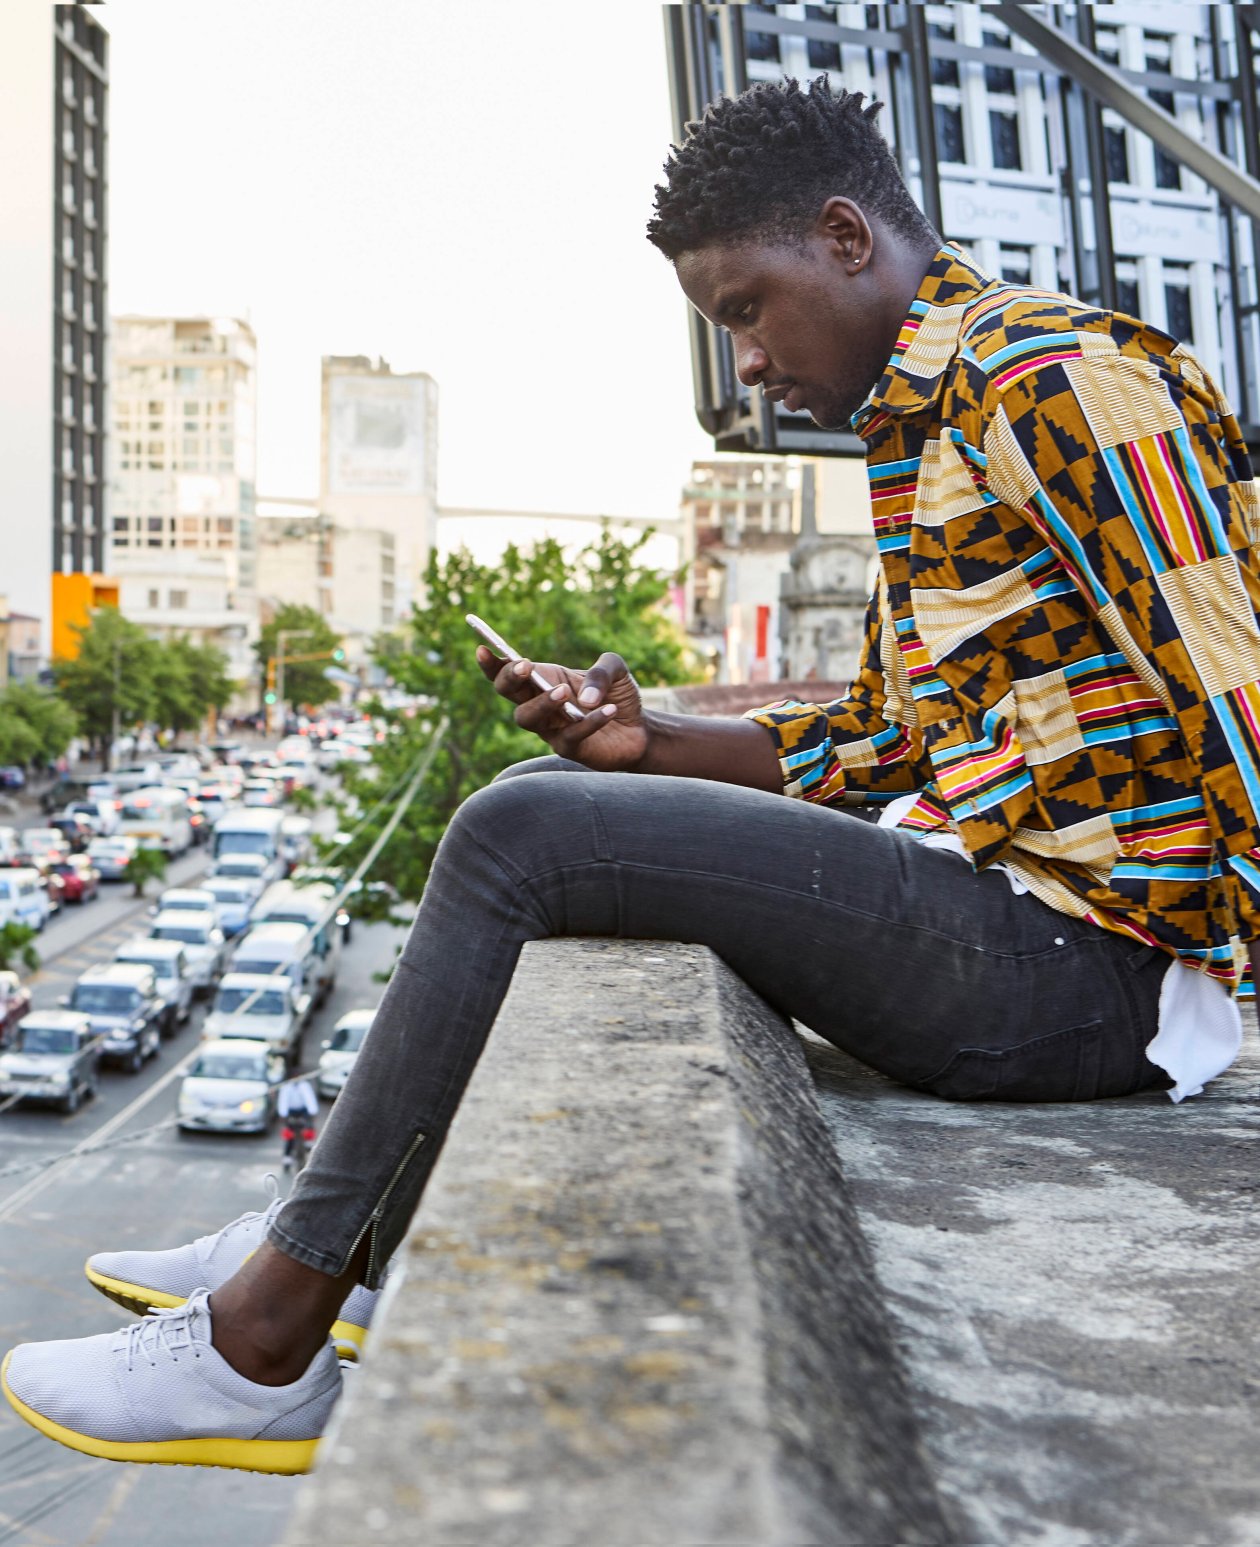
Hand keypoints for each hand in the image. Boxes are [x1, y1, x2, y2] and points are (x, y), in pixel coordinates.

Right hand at [476, 646, 648, 771]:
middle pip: (508, 693)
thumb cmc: (619, 697)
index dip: (492, 662)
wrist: (641, 730)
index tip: (482, 649)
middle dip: (509, 678)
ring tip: (563, 692)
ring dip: (541, 703)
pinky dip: (589, 723)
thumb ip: (602, 670)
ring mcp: (552, 728)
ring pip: (527, 718)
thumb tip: (583, 697)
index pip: (510, 671)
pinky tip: (609, 710)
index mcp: (545, 679)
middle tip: (525, 667)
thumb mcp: (616, 670)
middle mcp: (541, 704)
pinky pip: (570, 737)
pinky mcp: (570, 749)